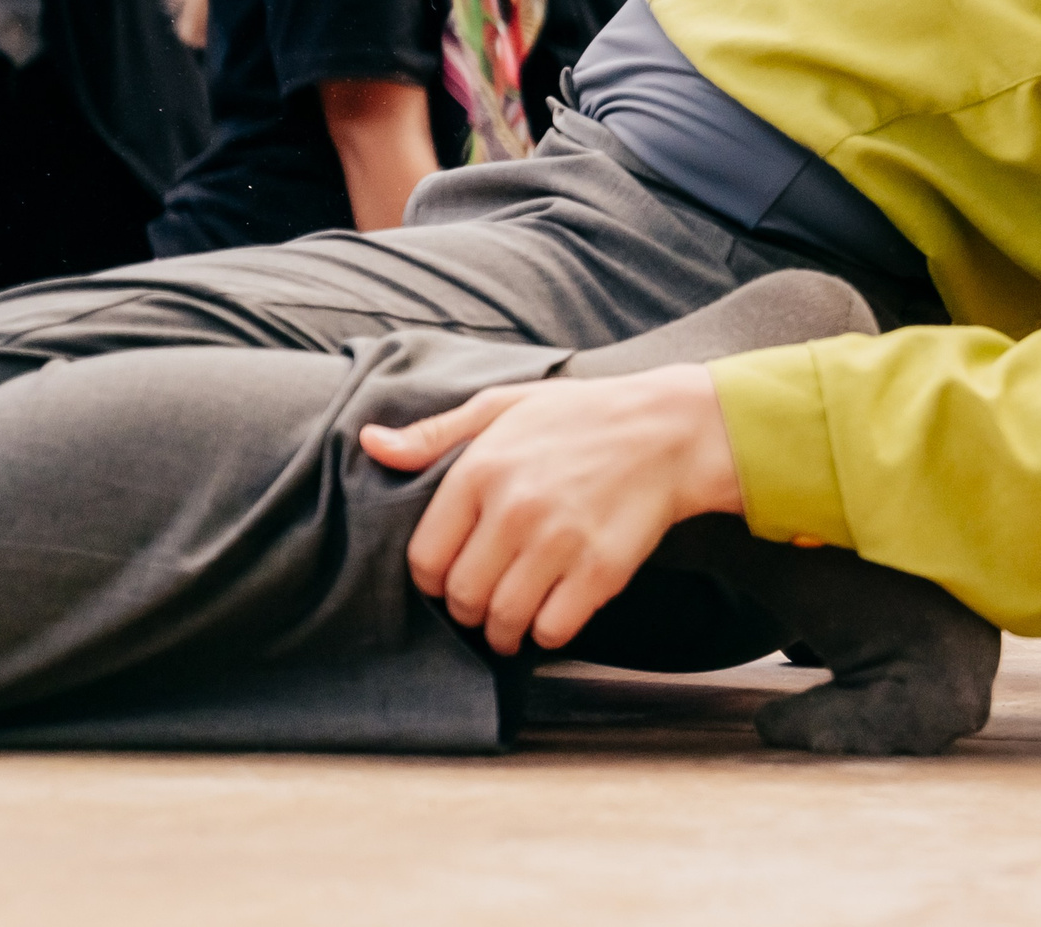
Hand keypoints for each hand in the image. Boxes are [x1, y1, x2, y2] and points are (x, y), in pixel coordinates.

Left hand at [359, 365, 743, 654]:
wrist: (671, 429)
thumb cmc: (583, 417)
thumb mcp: (504, 407)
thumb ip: (434, 434)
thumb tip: (369, 445)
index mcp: (479, 470)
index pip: (425, 559)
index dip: (434, 578)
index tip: (453, 575)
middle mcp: (513, 509)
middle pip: (462, 597)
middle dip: (469, 609)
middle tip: (486, 602)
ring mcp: (558, 542)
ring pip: (503, 621)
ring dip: (504, 632)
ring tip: (513, 623)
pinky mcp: (600, 569)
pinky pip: (553, 628)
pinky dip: (547, 632)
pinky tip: (553, 614)